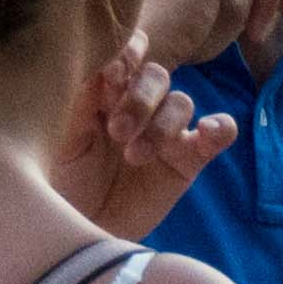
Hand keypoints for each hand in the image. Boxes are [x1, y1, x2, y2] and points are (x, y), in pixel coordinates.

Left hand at [58, 49, 238, 235]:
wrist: (78, 228)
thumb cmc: (62, 179)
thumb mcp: (62, 135)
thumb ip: (81, 98)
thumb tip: (100, 62)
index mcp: (105, 90)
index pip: (126, 55)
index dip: (127, 55)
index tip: (112, 76)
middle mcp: (139, 104)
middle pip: (156, 76)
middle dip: (140, 99)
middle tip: (116, 132)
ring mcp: (165, 131)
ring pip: (181, 103)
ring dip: (162, 125)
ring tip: (135, 156)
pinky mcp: (187, 159)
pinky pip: (217, 134)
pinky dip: (220, 127)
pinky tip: (208, 131)